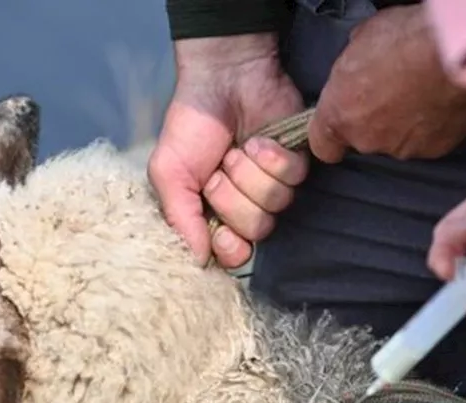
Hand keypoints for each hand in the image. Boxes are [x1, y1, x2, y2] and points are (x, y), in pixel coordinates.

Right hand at [149, 35, 308, 267]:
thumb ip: (180, 219)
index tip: (220, 233)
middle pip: (256, 231)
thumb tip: (198, 261)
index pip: (233, 255)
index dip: (231, 249)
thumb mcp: (169, 173)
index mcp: (213, 213)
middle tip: (219, 170)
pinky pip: (294, 178)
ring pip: (275, 204)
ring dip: (250, 173)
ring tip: (237, 149)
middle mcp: (245, 205)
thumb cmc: (191, 125)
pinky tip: (259, 140)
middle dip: (233, 197)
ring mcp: (272, 184)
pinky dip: (273, 157)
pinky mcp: (296, 162)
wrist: (221, 78)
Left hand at [308, 6, 465, 163]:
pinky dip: (433, 126)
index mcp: (338, 115)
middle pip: (364, 138)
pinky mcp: (434, 150)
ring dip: (405, 122)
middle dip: (376, 119)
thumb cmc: (401, 40)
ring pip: (397, 140)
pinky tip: (440, 101)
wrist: (451, 53)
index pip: (323, 146)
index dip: (333, 136)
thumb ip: (354, 64)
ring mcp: (400, 148)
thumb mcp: (362, 40)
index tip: (343, 123)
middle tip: (393, 90)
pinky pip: (429, 139)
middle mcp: (365, 139)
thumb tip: (361, 62)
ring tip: (422, 93)